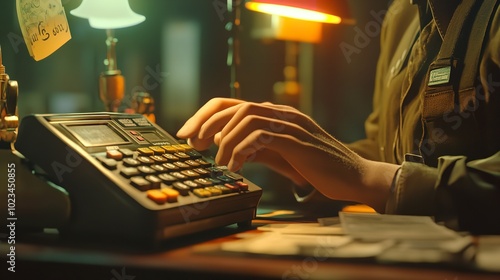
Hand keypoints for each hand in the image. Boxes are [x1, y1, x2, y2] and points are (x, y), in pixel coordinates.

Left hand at [177, 97, 398, 211]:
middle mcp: (282, 113)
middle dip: (206, 123)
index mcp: (276, 114)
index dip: (206, 115)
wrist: (355, 176)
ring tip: (219, 161)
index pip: (234, 104)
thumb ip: (256, 146)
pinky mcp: (297, 140)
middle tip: (193, 144)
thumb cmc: (318, 167)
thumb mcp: (281, 154)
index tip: (190, 135)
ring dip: (224, 139)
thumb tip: (225, 143)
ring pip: (246, 116)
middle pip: (234, 105)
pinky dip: (241, 150)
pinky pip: (261, 136)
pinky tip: (235, 167)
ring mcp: (291, 124)